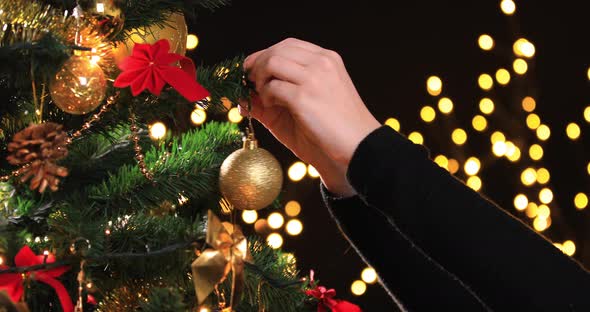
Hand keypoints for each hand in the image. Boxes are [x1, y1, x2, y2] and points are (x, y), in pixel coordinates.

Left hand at [243, 38, 379, 195]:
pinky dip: (265, 97)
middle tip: (249, 82)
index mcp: (328, 60)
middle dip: (258, 64)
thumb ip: (283, 92)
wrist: (360, 146)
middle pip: (278, 50)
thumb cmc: (337, 129)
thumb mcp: (311, 102)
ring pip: (272, 63)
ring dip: (260, 79)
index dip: (266, 54)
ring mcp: (314, 78)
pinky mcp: (305, 97)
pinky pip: (273, 88)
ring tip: (264, 97)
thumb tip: (246, 96)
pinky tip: (270, 107)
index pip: (290, 45)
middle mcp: (322, 63)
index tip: (253, 68)